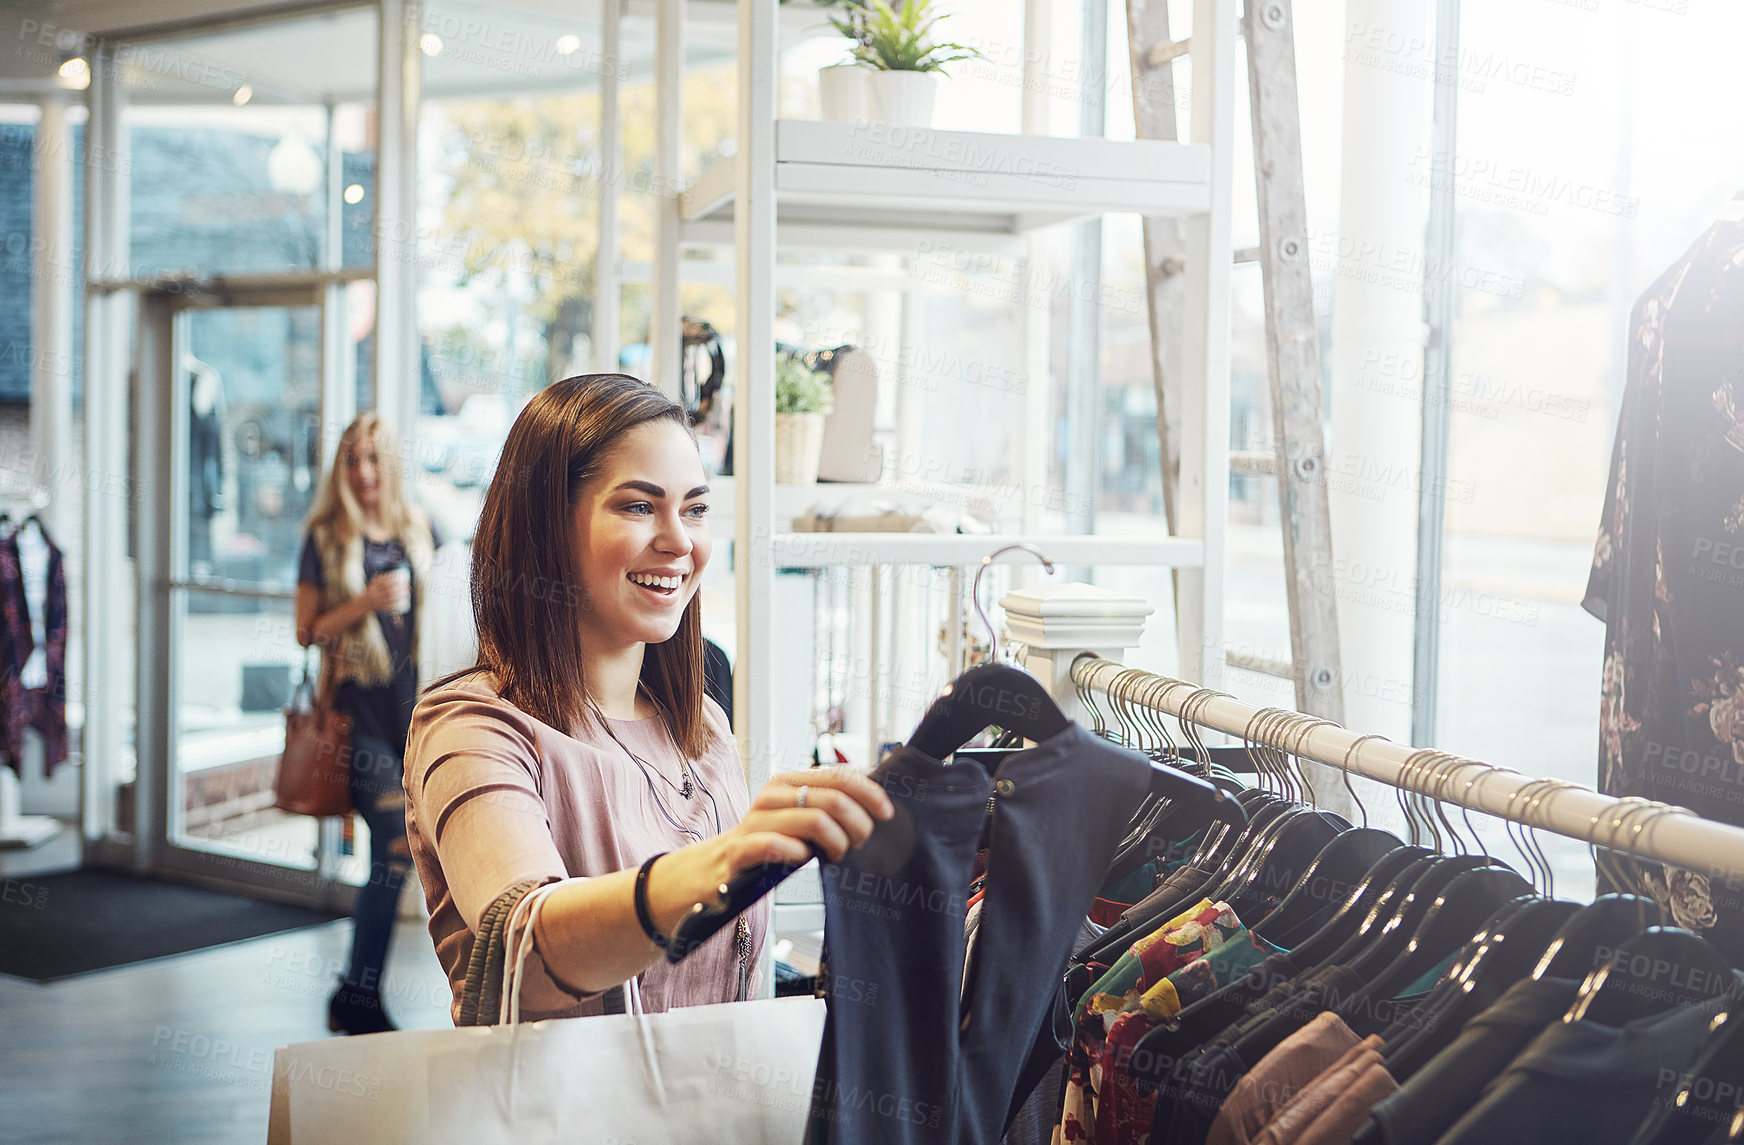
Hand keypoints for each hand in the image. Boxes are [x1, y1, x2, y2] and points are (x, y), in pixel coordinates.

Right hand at [361, 572, 404, 611]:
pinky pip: (390, 606)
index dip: (395, 581)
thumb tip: (395, 573)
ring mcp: (377, 602)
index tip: (403, 579)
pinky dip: (398, 603)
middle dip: (400, 589)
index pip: (385, 583)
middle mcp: (375, 594)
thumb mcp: (374, 582)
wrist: (364, 603)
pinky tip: (404, 601)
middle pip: (389, 591)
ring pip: (390, 599)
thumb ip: (383, 577)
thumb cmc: (372, 590)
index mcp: (373, 587)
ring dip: (400, 596)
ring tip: (408, 593)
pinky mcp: (380, 608)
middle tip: (408, 586)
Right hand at [726, 768, 894, 867]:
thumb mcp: (801, 817)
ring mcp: (755, 820)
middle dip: (857, 823)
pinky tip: (803, 859)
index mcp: (789, 782)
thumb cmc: (770, 842)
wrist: (722, 866)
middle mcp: (772, 795)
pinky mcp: (741, 848)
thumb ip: (828, 806)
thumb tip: (874, 805)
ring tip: (837, 855)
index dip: (868, 793)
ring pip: (813, 821)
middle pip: (832, 799)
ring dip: (836, 842)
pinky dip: (798, 854)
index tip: (886, 812)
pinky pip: (777, 845)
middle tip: (860, 842)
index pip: (838, 776)